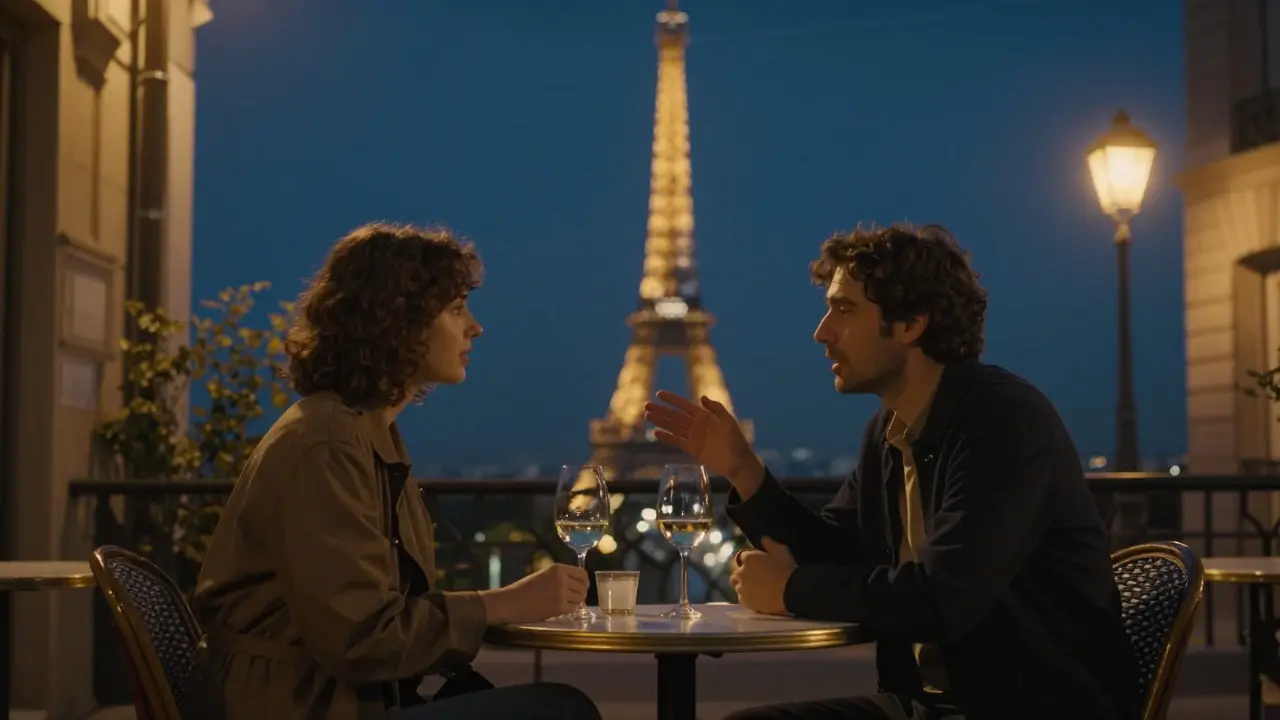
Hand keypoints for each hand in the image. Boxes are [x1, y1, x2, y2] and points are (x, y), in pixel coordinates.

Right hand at [480, 563, 587, 623]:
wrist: (511, 602)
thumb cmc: (524, 588)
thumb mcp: (544, 575)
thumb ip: (560, 577)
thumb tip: (576, 583)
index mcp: (558, 568)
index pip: (582, 574)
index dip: (584, 581)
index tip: (582, 587)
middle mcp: (562, 579)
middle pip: (583, 587)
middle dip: (581, 593)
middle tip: (575, 598)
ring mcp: (561, 593)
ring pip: (579, 598)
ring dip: (575, 602)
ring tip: (566, 603)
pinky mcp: (559, 607)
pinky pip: (573, 608)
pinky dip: (569, 610)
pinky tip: (561, 609)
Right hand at [644, 390, 762, 492]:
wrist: (738, 461)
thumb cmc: (736, 440)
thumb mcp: (728, 421)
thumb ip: (716, 408)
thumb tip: (702, 397)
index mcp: (704, 416)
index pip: (684, 405)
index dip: (672, 399)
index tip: (659, 393)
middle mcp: (696, 425)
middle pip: (674, 416)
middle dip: (661, 410)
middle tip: (646, 405)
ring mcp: (693, 437)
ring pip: (673, 427)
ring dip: (660, 422)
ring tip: (647, 416)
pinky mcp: (692, 449)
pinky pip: (677, 441)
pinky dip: (666, 437)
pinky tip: (656, 433)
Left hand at [730, 537, 796, 615]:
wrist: (791, 592)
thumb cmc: (786, 568)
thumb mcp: (781, 550)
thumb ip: (769, 543)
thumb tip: (763, 539)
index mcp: (748, 558)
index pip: (743, 557)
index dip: (751, 560)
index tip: (759, 563)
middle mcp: (741, 572)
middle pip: (737, 572)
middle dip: (744, 573)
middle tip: (757, 577)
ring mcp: (742, 588)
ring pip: (737, 585)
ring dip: (744, 585)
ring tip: (756, 588)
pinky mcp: (746, 602)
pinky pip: (742, 598)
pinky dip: (747, 597)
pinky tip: (756, 598)